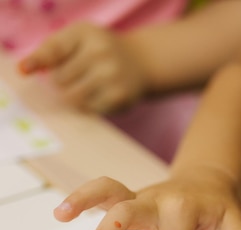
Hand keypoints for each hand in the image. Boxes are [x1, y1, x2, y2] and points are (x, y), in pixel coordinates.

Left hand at [18, 22, 145, 112]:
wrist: (141, 62)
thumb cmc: (101, 51)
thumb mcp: (78, 39)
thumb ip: (51, 50)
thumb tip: (26, 69)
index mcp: (85, 33)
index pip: (54, 50)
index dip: (37, 61)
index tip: (24, 70)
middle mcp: (100, 52)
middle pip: (60, 80)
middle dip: (61, 82)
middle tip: (75, 76)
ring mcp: (111, 75)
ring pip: (72, 98)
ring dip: (72, 96)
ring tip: (84, 87)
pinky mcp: (118, 97)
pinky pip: (89, 109)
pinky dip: (89, 106)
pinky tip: (98, 95)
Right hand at [53, 169, 240, 229]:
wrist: (209, 179)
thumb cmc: (220, 208)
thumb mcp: (236, 222)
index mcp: (185, 209)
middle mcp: (159, 198)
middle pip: (130, 212)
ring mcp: (143, 195)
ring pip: (110, 191)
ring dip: (84, 201)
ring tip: (60, 215)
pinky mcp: (132, 197)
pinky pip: (105, 191)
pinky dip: (83, 197)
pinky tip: (63, 212)